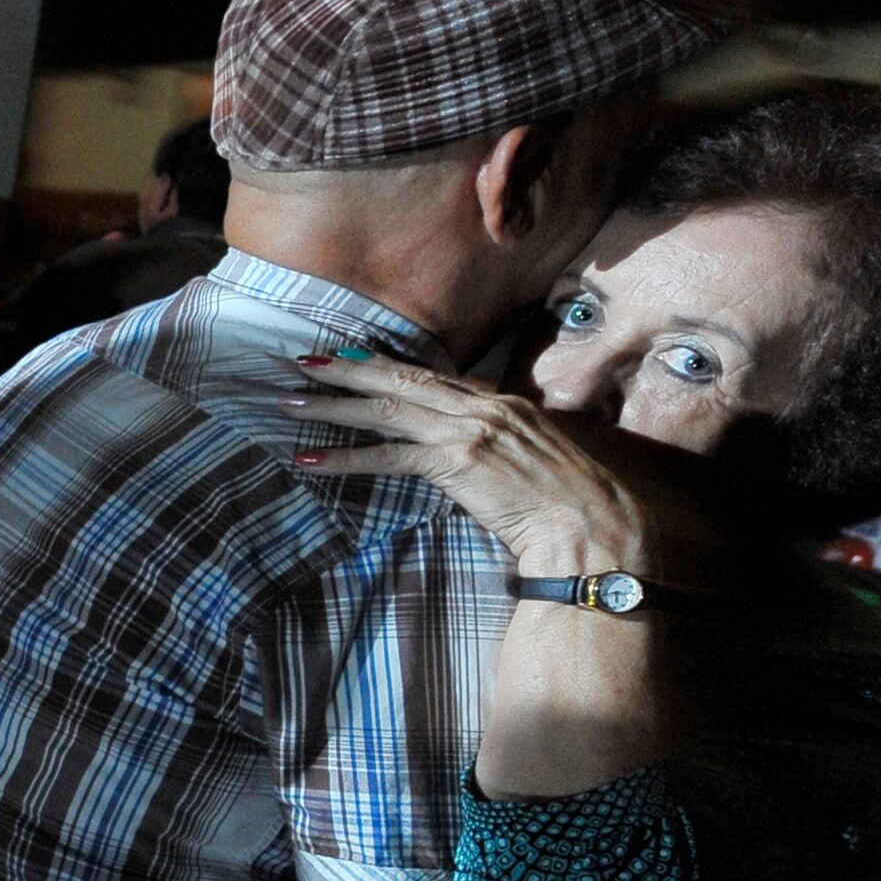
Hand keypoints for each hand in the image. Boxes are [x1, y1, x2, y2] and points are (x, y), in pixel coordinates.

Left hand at [287, 353, 690, 576]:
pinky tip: (312, 460)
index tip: (346, 353)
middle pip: (402, 380)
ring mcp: (471, 431)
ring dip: (334, 406)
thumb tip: (460, 449)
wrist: (590, 526)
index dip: (385, 364)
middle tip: (302, 360)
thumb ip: (493, 444)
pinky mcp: (459, 462)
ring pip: (387, 410)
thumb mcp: (527, 459)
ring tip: (290, 403)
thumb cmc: (564, 504)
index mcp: (500, 402)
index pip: (431, 375)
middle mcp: (484, 407)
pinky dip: (347, 457)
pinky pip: (389, 456)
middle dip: (348, 368)